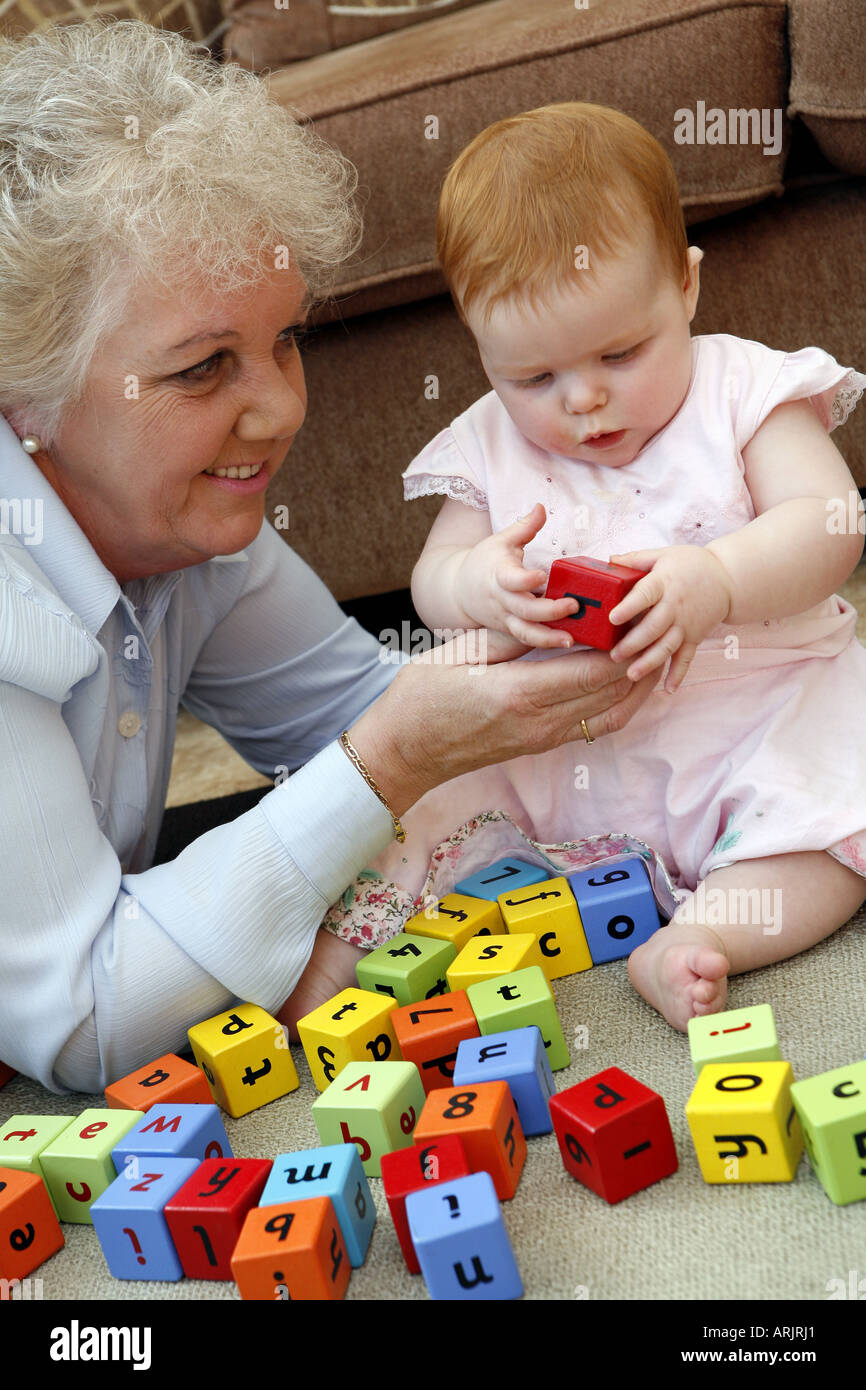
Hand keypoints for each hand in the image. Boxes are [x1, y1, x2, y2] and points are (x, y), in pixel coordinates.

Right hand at [347, 631, 659, 815]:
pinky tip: (625, 683)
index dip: (624, 644)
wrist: (404, 753)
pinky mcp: (540, 745)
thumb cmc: (420, 699)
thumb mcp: (459, 654)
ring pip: (610, 714)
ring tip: (651, 653)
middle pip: (610, 691)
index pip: (593, 669)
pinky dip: (618, 704)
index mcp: (518, 692)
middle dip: (638, 658)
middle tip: (654, 626)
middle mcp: (538, 721)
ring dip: (634, 686)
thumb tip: (554, 621)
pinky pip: (593, 726)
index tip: (638, 616)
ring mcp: (541, 738)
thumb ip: (509, 638)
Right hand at [457, 501, 581, 648]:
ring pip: (525, 631)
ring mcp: (505, 617)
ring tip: (570, 639)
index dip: (525, 580)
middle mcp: (502, 599)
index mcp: (499, 574)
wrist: (459, 590)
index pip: (510, 579)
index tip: (542, 576)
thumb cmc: (485, 562)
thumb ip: (525, 526)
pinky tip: (566, 641)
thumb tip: (541, 506)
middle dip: (549, 611)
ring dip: (548, 638)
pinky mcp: (510, 629)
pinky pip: (527, 639)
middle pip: (524, 609)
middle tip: (573, 605)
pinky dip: (545, 642)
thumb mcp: (502, 540)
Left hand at [607, 545, 732, 690]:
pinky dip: (679, 674)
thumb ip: (636, 559)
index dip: (629, 607)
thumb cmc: (692, 564)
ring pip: (667, 646)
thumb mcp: (664, 555)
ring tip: (631, 674)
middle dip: (633, 643)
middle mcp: (675, 606)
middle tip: (614, 655)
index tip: (613, 618)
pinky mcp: (695, 637)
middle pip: (653, 627)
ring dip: (650, 662)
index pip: (645, 595)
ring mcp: (686, 624)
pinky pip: (686, 658)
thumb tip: (609, 560)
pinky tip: (668, 689)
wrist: (728, 578)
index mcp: (664, 583)